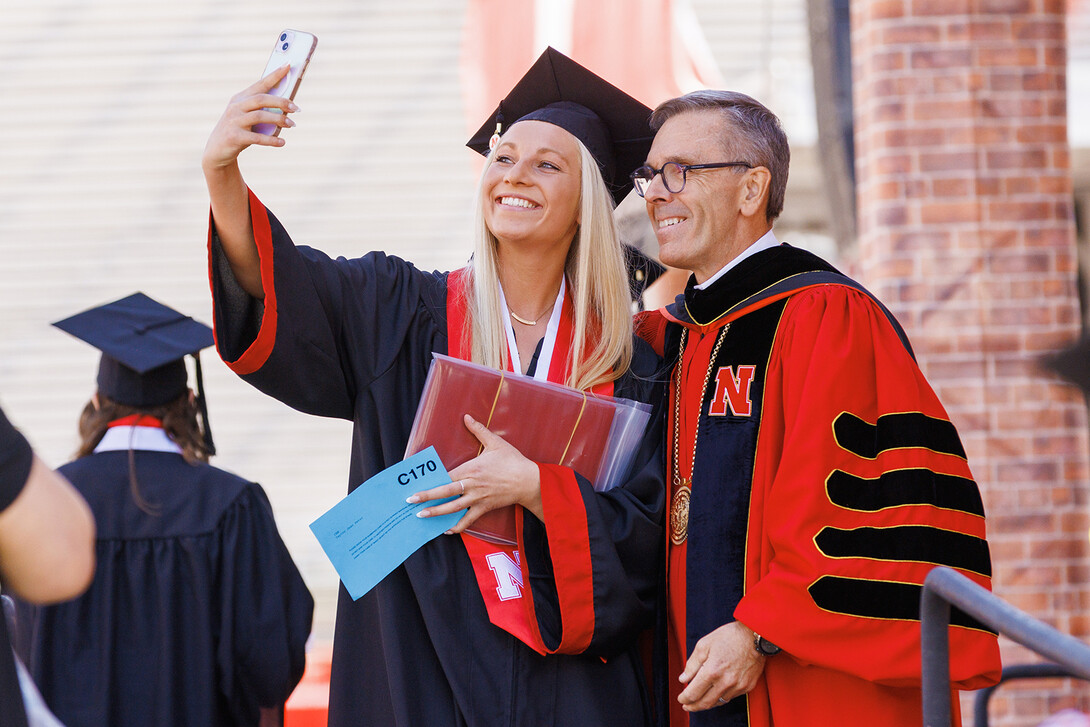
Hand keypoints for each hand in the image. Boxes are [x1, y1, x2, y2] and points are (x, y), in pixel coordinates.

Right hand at [202, 65, 298, 171]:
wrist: (217, 150)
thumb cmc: (239, 131)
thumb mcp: (248, 117)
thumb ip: (263, 110)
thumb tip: (288, 108)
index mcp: (240, 98)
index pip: (260, 84)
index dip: (274, 75)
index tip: (288, 66)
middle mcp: (236, 107)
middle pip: (261, 99)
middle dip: (281, 102)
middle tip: (296, 109)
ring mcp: (234, 121)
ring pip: (259, 116)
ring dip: (279, 120)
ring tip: (292, 125)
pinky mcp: (234, 137)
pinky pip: (256, 137)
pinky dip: (271, 140)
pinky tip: (282, 142)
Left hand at [409, 415, 542, 532]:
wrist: (529, 481)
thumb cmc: (512, 461)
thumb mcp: (496, 442)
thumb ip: (479, 430)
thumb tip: (466, 417)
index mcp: (472, 469)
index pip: (446, 476)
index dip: (431, 480)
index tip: (417, 483)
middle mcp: (472, 486)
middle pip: (445, 493)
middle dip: (426, 497)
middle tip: (410, 501)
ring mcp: (477, 499)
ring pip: (453, 508)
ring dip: (436, 513)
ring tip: (421, 516)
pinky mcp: (484, 508)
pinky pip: (468, 520)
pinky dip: (456, 527)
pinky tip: (446, 529)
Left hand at [678, 621, 766, 711]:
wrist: (755, 635)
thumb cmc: (730, 636)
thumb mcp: (704, 644)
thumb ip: (692, 664)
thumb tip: (683, 678)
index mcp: (712, 670)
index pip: (693, 693)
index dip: (684, 698)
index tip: (681, 699)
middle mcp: (726, 681)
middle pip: (705, 703)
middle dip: (693, 706)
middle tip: (687, 705)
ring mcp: (738, 686)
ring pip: (719, 702)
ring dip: (707, 703)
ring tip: (700, 700)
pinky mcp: (747, 686)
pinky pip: (731, 697)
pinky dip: (721, 697)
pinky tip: (716, 692)